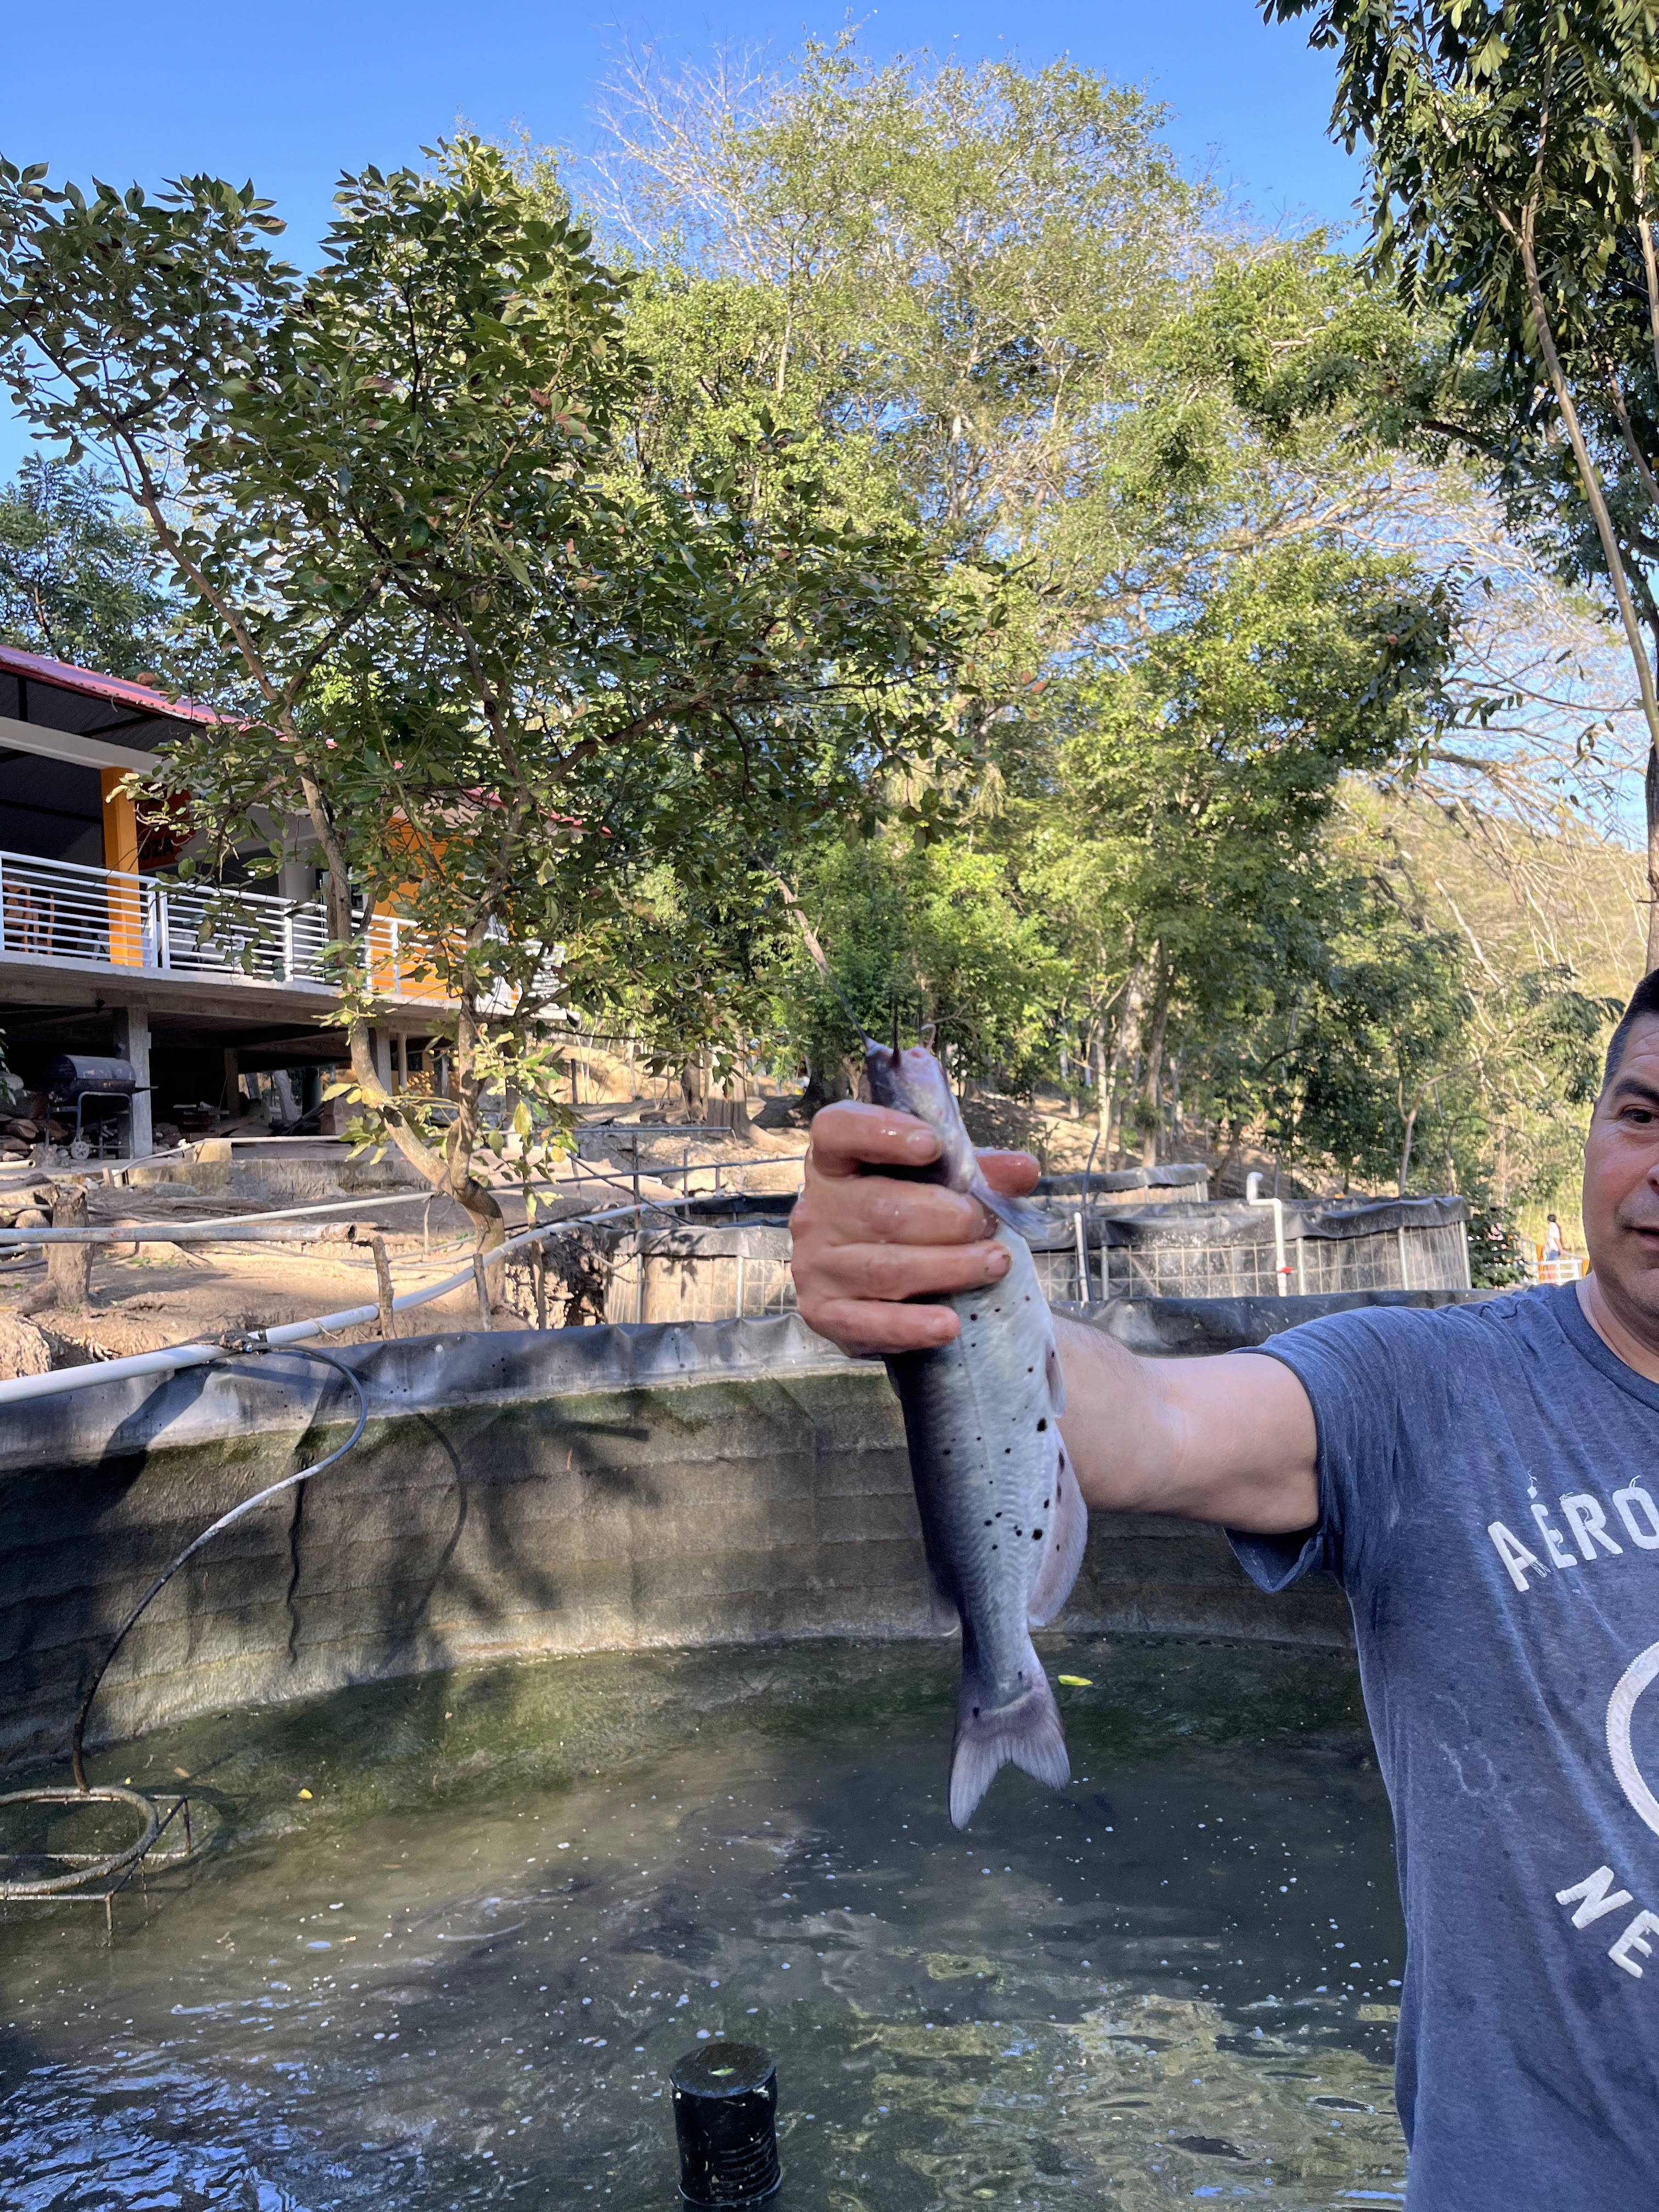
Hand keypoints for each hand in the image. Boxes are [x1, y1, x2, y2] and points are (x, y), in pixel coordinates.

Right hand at [789, 1099, 1038, 1354]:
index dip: (881, 1132)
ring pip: (883, 1268)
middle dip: (946, 1218)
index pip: (837, 1130)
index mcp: (834, 1163)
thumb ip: (977, 1173)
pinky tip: (949, 1325)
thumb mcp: (937, 1185)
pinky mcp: (823, 1314)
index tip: (933, 1144)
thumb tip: (1023, 1170)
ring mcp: (814, 1265)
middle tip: (986, 1224)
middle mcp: (815, 1211)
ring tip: (994, 1264)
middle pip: (879, 1209)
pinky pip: (867, 1323)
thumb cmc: (906, 1218)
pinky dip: (911, 1326)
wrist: (872, 1285)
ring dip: (947, 1268)